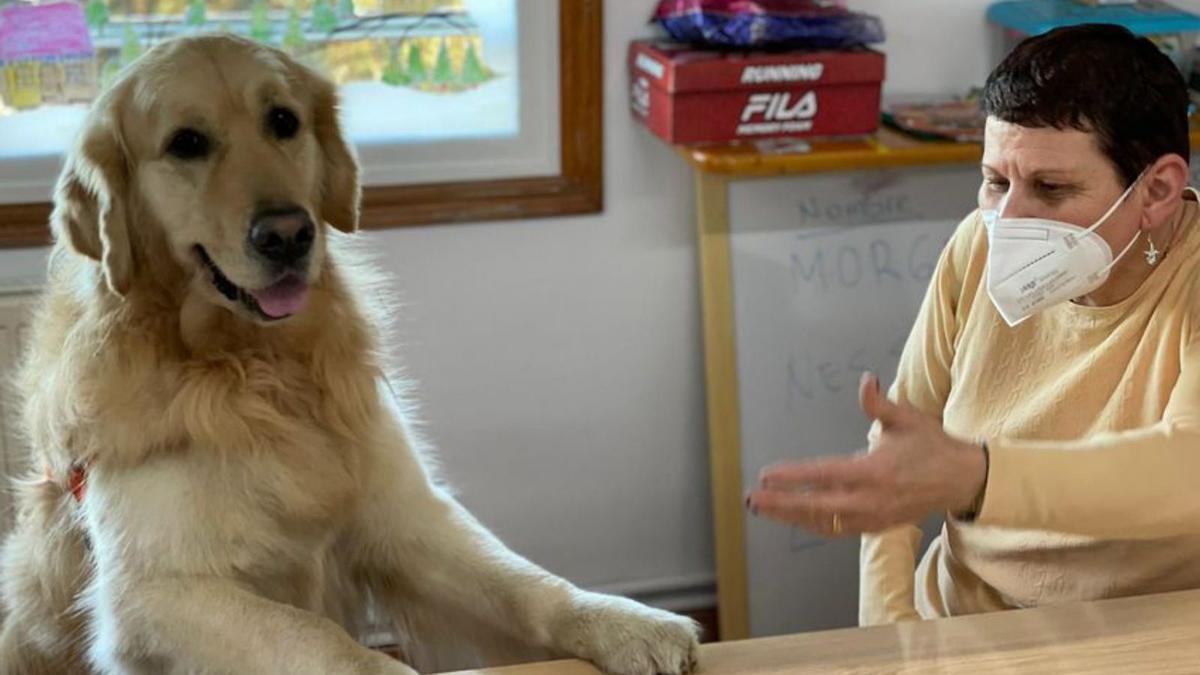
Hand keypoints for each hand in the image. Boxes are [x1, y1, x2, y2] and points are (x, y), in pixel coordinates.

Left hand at [745, 372, 986, 535]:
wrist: (962, 481)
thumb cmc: (932, 446)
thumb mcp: (908, 419)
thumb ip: (879, 403)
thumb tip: (865, 380)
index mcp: (876, 471)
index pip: (825, 475)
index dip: (794, 477)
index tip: (767, 476)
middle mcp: (871, 499)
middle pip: (816, 506)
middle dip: (781, 504)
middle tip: (751, 498)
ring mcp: (873, 518)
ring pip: (823, 522)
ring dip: (790, 516)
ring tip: (762, 507)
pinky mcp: (876, 527)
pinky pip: (837, 529)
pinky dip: (811, 523)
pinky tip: (791, 516)